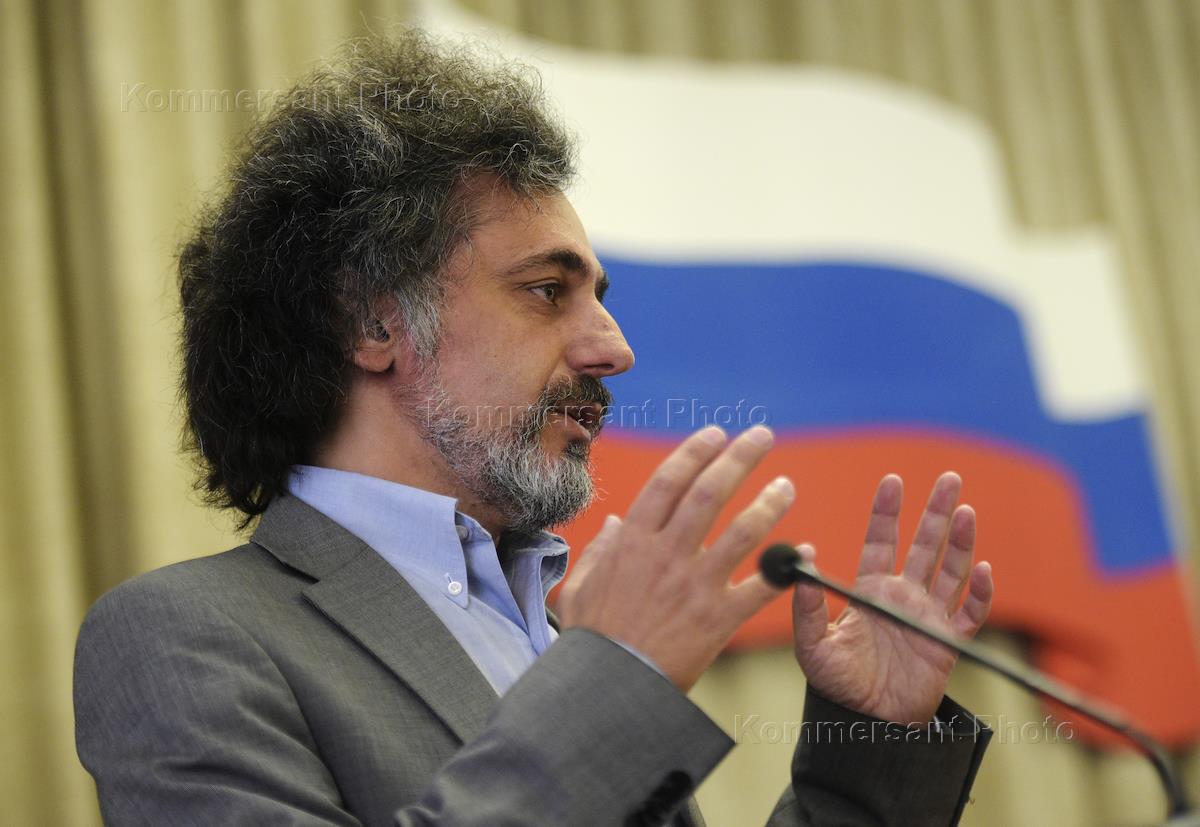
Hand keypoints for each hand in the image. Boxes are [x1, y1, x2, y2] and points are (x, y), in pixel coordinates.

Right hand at [558, 425, 791, 691]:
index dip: (695, 451)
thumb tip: (617, 522)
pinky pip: (762, 588)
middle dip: (740, 457)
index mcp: (633, 541)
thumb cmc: (593, 639)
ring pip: (742, 532)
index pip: (669, 481)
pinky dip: (787, 569)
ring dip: (770, 503)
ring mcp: (695, 585)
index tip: (717, 433)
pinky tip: (805, 553)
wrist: (611, 687)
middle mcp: (667, 554)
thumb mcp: (580, 587)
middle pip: (710, 492)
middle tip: (763, 436)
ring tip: (787, 485)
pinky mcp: (719, 618)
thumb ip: (600, 550)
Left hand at [792, 473, 993, 724]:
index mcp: (871, 590)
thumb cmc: (837, 684)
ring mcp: (928, 616)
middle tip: (950, 477)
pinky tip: (979, 569)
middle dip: (937, 511)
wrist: (866, 723)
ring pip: (951, 570)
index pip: (883, 540)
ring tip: (965, 509)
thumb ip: (807, 606)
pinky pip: (969, 613)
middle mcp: (903, 596)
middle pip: (925, 544)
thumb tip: (805, 559)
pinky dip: (977, 592)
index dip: (888, 511)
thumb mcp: (812, 644)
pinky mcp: (948, 641)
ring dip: (961, 540)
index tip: (893, 479)